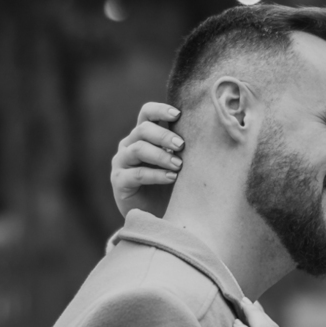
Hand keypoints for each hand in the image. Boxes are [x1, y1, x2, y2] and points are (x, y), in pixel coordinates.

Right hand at [109, 101, 182, 218]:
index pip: (146, 113)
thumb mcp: (178, 162)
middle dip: (164, 136)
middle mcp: (129, 145)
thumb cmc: (171, 185)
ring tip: (179, 166)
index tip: (178, 114)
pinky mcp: (118, 181)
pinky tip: (171, 178)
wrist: (158, 216)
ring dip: (160, 155)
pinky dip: (155, 175)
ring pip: (138, 149)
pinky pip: (137, 174)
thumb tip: (206, 131)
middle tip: (182, 146)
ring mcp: (121, 162)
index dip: (160, 110)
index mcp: (143, 135)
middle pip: (143, 129)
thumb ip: (182, 147)